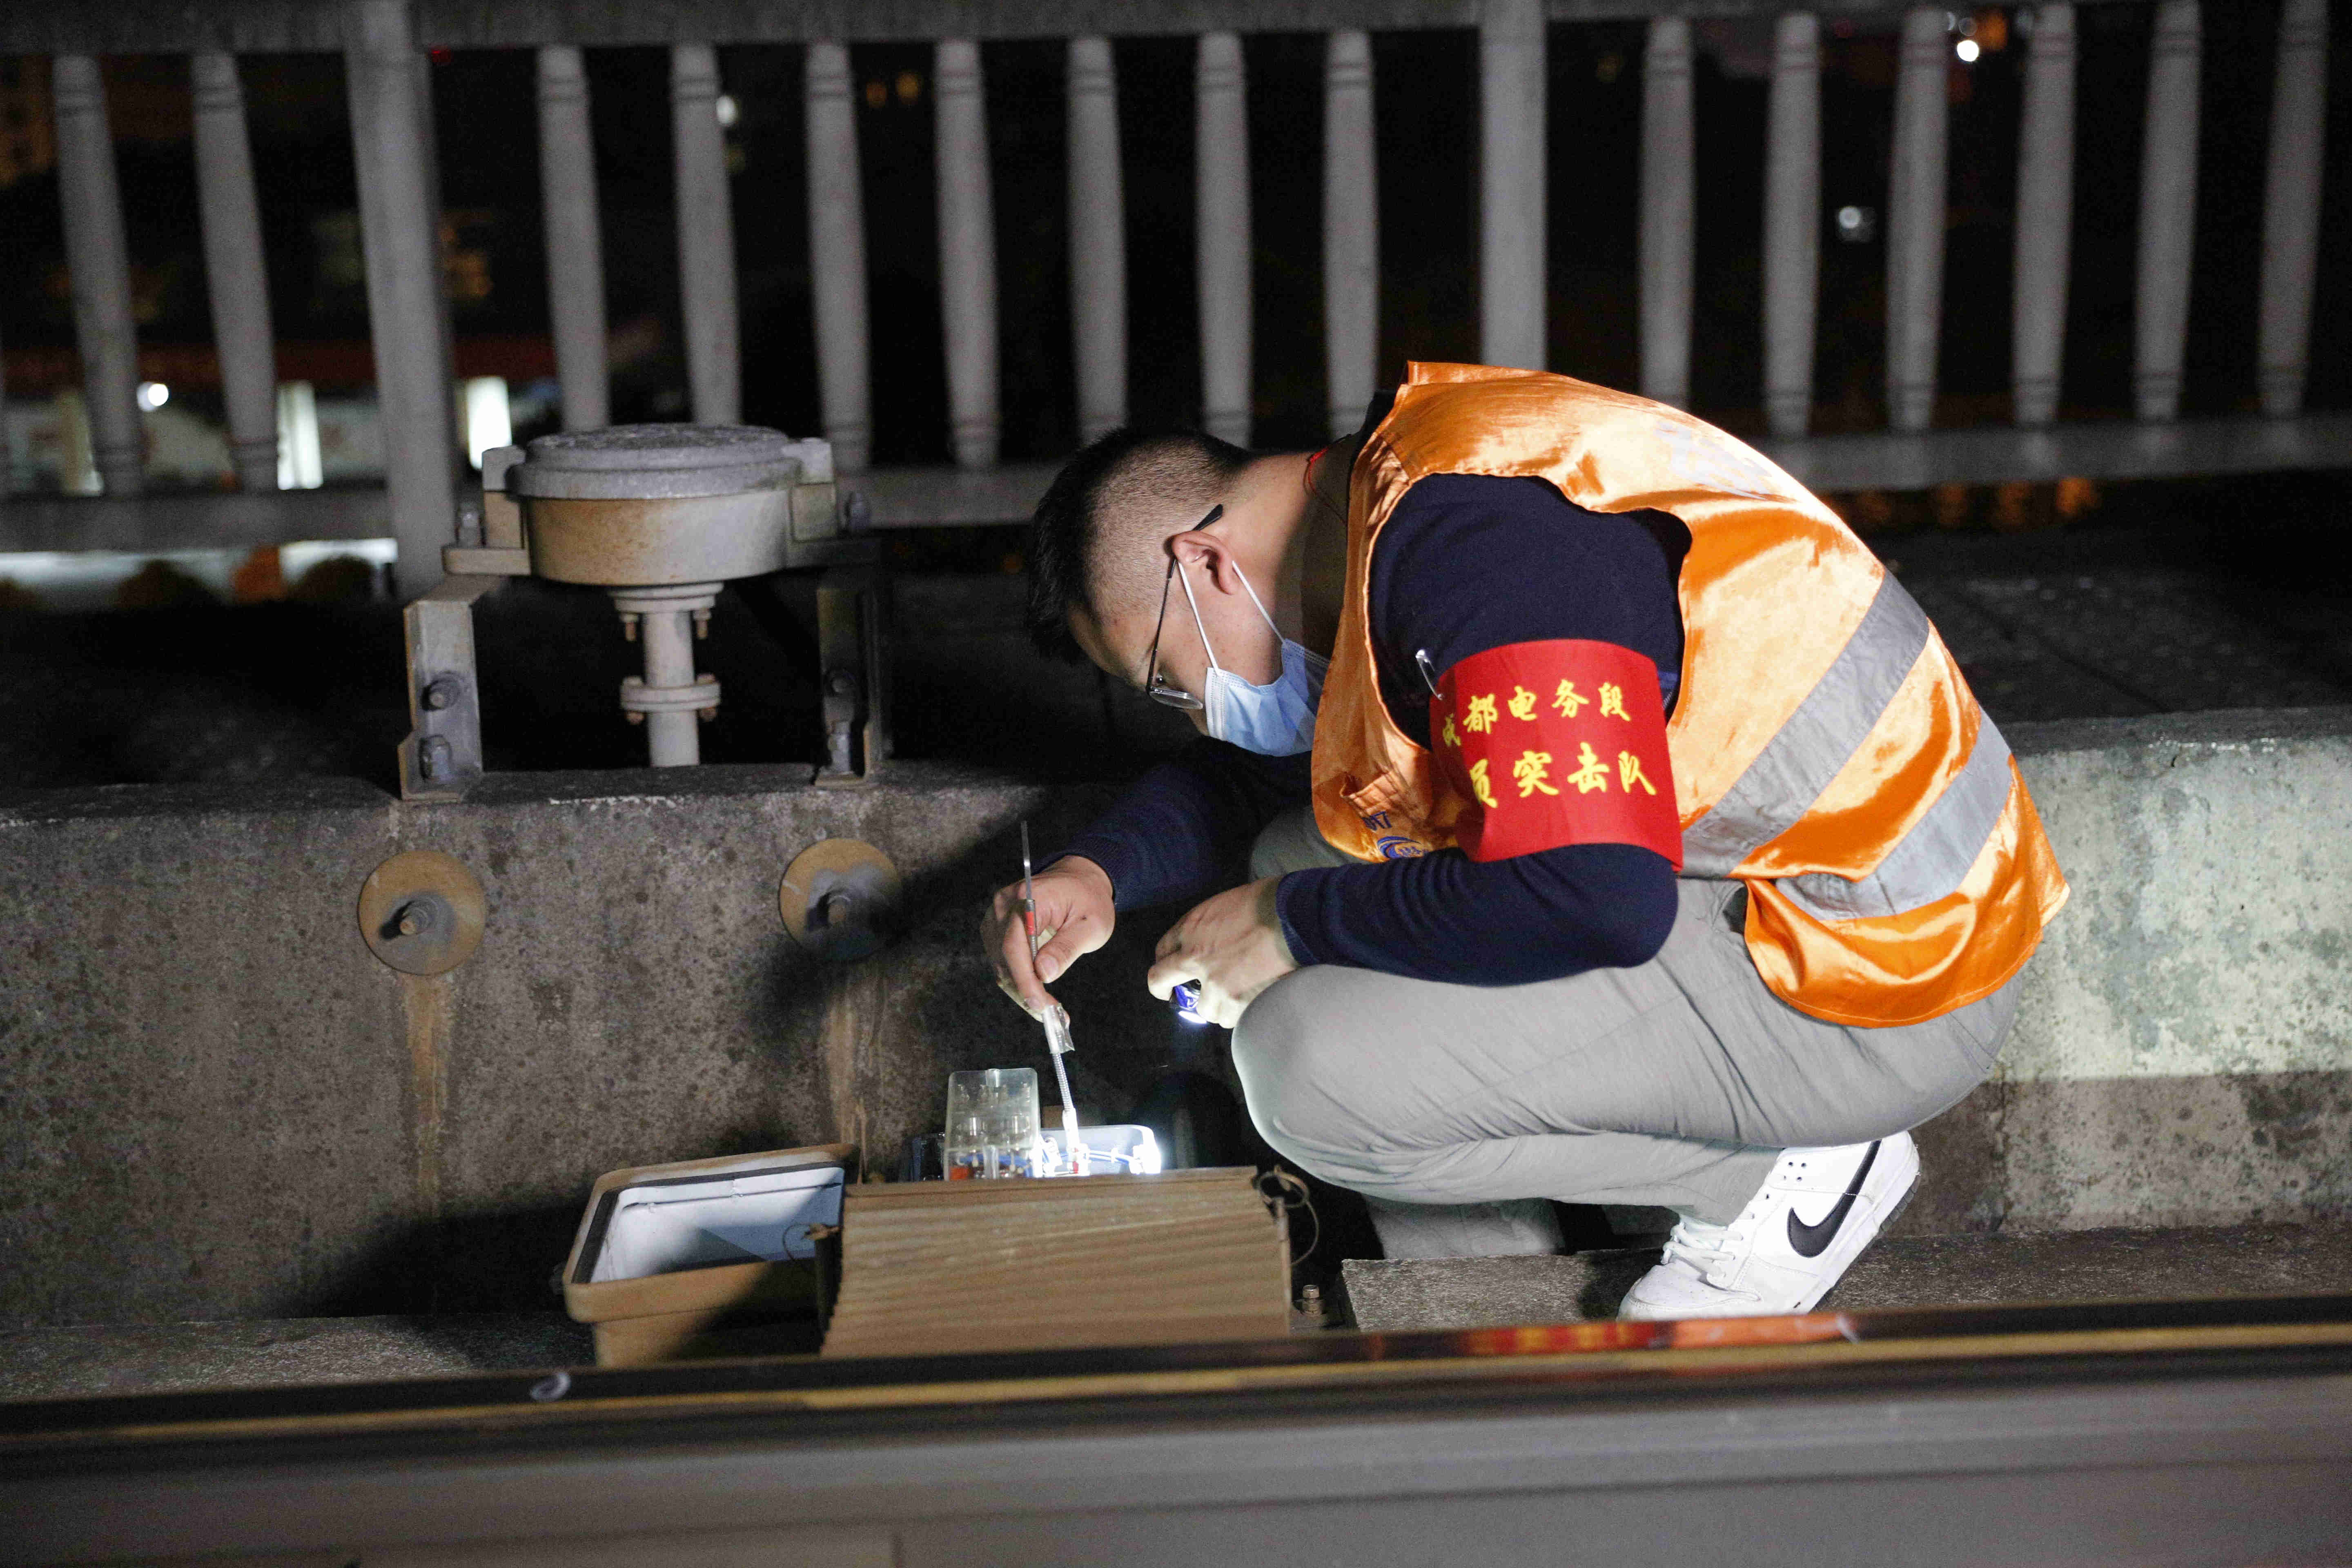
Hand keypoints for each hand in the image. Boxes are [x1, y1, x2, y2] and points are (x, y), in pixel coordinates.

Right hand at [983, 855, 1115, 1018]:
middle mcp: (1004, 904)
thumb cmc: (1088, 899)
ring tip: (1046, 1007)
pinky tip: (1035, 991)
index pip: (1015, 945)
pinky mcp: (997, 926)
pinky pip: (1001, 959)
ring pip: (1000, 963)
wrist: (1079, 880)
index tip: (1040, 1004)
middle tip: (1050, 1014)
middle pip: (1004, 957)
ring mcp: (996, 915)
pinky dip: (1017, 978)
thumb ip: (1066, 948)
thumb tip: (1044, 973)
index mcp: (1029, 897)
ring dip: (1020, 988)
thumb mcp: (1091, 924)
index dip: (1024, 979)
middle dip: (1025, 990)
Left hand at [1146, 876, 1297, 1028]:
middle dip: (1165, 990)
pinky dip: (1240, 1013)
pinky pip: (1230, 1018)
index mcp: (1190, 929)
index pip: (1162, 949)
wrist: (1295, 920)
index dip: (1165, 961)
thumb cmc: (1268, 903)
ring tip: (1237, 995)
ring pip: (1204, 1008)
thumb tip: (1208, 942)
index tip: (1171, 969)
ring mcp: (1214, 985)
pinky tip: (1254, 1000)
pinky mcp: (1236, 1003)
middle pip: (1160, 983)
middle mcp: (1194, 959)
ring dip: (1217, 1004)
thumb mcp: (1226, 905)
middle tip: (1175, 994)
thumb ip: (1207, 928)